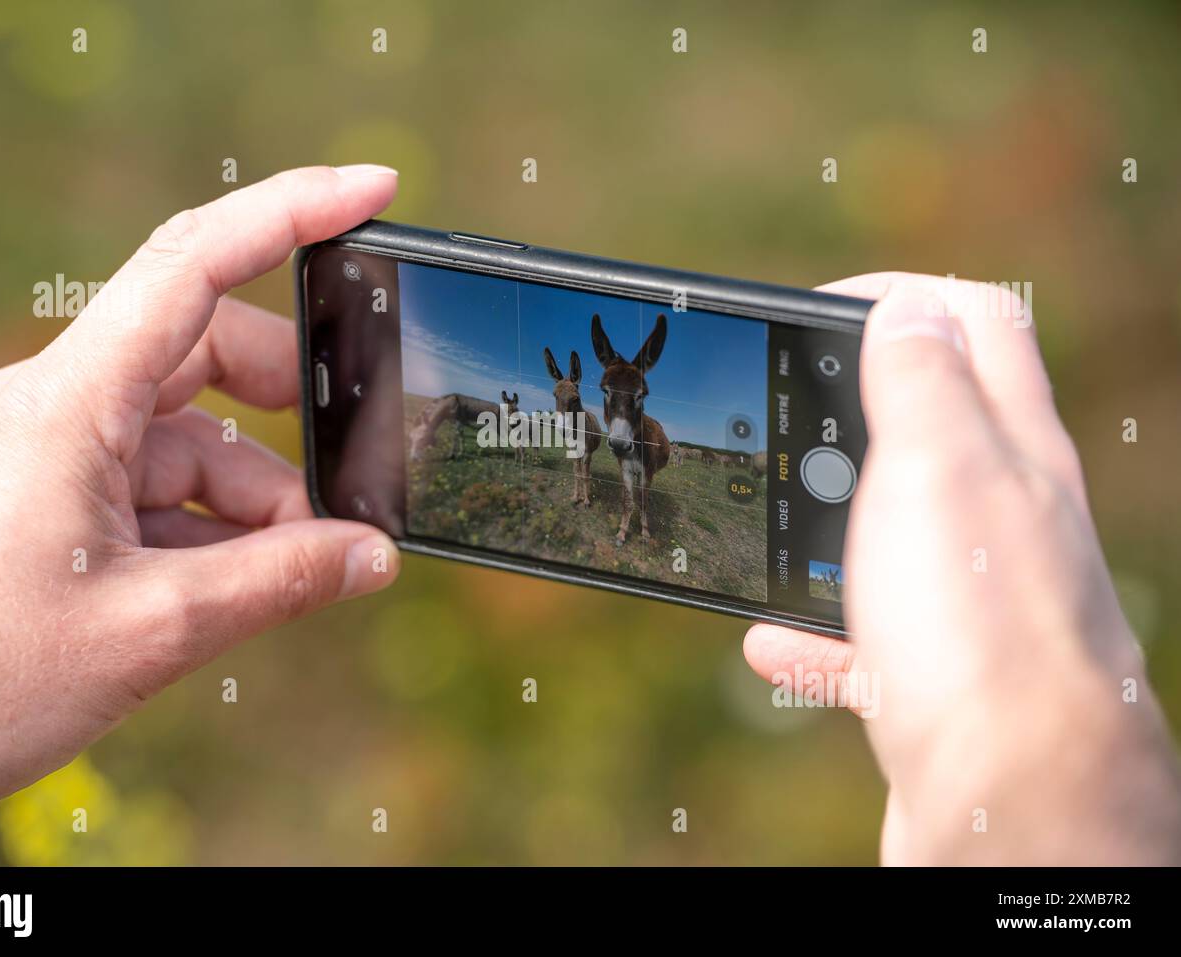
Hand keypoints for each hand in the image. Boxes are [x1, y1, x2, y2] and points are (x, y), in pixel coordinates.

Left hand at [0, 165, 401, 861]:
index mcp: (69, 404)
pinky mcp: (43, 500)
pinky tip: (239, 584)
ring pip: (186, 437)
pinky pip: (151, 486)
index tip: (373, 189)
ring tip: (299, 571)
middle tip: (354, 479)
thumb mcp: (150, 630)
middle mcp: (55, 407)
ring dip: (254, 496)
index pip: (193, 265)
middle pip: (205, 355)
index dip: (291, 214)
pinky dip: (208, 526)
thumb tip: (373, 557)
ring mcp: (46, 453)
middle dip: (290, 413)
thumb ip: (278, 582)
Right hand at [744, 273, 1180, 863]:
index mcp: (1012, 448)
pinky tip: (774, 642)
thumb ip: (921, 380)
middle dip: (847, 415)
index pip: (978, 322)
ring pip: (894, 537)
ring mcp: (976, 600)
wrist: (1015, 805)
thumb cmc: (979, 630)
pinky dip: (819, 634)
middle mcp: (1007, 517)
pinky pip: (870, 640)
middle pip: (930, 428)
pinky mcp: (942, 678)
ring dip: (825, 527)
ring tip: (772, 531)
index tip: (815, 314)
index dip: (897, 296)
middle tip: (780, 423)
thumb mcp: (938, 467)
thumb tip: (906, 308)